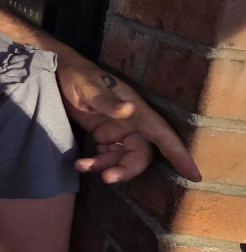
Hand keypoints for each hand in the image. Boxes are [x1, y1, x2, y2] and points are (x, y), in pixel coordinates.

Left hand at [57, 55, 200, 182]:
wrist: (58, 74)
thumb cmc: (78, 75)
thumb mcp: (89, 87)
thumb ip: (107, 101)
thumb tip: (130, 111)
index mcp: (136, 110)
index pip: (162, 134)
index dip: (179, 154)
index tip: (194, 175)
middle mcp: (132, 123)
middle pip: (141, 154)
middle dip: (127, 169)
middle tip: (107, 177)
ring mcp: (118, 131)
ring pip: (123, 158)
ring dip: (107, 167)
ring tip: (83, 166)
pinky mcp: (103, 135)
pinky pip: (107, 156)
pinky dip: (96, 163)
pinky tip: (81, 163)